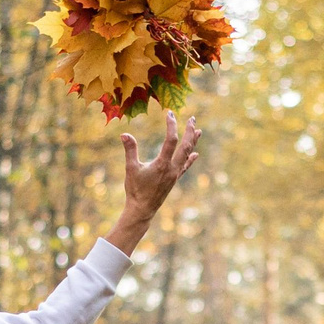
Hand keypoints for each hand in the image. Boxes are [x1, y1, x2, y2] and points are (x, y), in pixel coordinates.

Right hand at [104, 113, 201, 253]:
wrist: (142, 209)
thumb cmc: (135, 189)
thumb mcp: (131, 168)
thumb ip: (130, 150)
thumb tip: (124, 134)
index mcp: (162, 164)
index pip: (171, 140)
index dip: (172, 125)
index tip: (169, 114)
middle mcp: (172, 168)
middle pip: (186, 146)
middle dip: (189, 131)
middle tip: (192, 119)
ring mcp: (175, 174)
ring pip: (187, 155)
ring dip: (193, 142)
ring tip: (198, 131)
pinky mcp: (174, 180)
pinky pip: (185, 167)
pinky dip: (190, 159)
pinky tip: (195, 154)